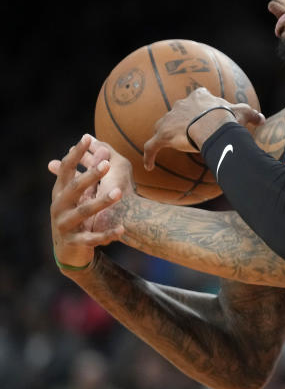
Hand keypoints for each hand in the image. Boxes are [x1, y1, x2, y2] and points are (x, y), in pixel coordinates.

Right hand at [48, 134, 124, 272]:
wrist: (69, 251)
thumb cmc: (77, 215)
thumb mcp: (82, 195)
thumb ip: (91, 173)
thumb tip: (102, 147)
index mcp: (61, 192)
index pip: (66, 169)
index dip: (76, 154)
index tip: (87, 137)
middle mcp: (59, 206)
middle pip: (74, 188)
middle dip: (90, 175)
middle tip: (107, 164)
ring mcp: (65, 224)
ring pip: (83, 212)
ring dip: (101, 202)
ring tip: (119, 193)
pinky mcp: (75, 242)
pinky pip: (92, 238)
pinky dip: (107, 234)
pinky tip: (121, 229)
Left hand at [143, 87, 263, 169]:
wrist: (212, 125)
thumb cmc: (226, 118)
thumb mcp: (242, 113)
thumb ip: (251, 114)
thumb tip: (262, 119)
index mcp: (199, 97)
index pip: (198, 96)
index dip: (200, 104)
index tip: (204, 111)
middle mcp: (181, 105)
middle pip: (178, 111)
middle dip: (181, 120)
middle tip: (188, 131)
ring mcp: (169, 120)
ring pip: (163, 126)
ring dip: (165, 134)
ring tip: (168, 145)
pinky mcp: (162, 135)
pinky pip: (151, 146)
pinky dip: (149, 156)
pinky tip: (148, 166)